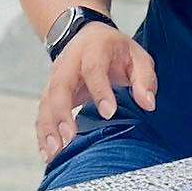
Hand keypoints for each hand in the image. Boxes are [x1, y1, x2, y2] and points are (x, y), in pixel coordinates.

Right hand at [36, 23, 156, 162]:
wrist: (89, 37)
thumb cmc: (116, 51)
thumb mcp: (137, 57)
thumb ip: (145, 78)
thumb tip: (148, 103)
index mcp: (93, 49)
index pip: (93, 68)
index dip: (100, 90)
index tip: (109, 113)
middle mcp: (69, 63)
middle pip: (60, 86)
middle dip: (62, 113)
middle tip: (69, 138)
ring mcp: (55, 77)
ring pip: (46, 102)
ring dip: (48, 128)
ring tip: (54, 153)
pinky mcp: (49, 93)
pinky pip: (42, 113)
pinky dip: (43, 134)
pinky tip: (48, 153)